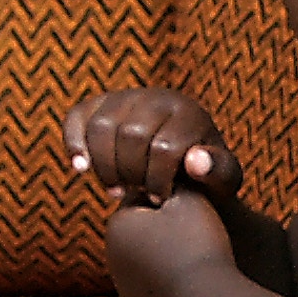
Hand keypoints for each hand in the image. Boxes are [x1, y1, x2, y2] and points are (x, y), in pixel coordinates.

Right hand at [61, 87, 236, 209]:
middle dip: (131, 173)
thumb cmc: (204, 174)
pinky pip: (76, 117)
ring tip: (116, 189)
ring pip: (101, 127)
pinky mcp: (99, 103)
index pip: (164, 147)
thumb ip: (219, 172)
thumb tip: (194, 161)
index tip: (160, 200)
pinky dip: (73, 143)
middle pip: (130, 136)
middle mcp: (156, 96)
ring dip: (104, 165)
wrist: (180, 158)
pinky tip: (81, 170)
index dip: (157, 180)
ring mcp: (125, 97)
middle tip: (136, 193)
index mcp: (189, 112)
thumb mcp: (224, 178)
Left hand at [98, 185, 234, 296]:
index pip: (143, 197)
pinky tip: (198, 284)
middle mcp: (113, 258)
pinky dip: (175, 286)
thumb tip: (173, 162)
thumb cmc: (198, 245)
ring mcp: (127, 289)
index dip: (173, 197)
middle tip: (201, 232)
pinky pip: (162, 290)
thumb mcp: (191, 198)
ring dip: (171, 257)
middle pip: (146, 231)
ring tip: (201, 258)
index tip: (195, 206)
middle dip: (169, 228)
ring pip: (153, 262)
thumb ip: (177, 177)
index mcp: (118, 224)